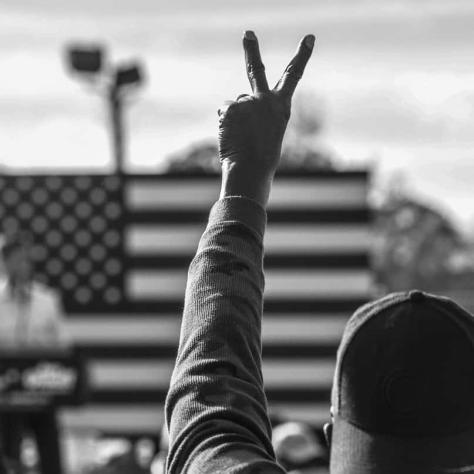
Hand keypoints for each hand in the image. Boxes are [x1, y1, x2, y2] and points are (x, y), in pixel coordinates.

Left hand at [218, 30, 314, 206]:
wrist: (251, 169)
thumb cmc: (262, 159)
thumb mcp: (269, 134)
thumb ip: (258, 116)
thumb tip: (235, 107)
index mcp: (282, 107)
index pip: (293, 77)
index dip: (302, 56)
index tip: (309, 38)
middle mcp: (266, 100)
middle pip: (256, 70)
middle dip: (252, 50)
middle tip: (248, 33)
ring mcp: (247, 102)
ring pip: (237, 106)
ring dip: (237, 120)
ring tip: (242, 138)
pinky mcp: (231, 108)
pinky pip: (226, 113)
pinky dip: (226, 125)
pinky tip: (232, 137)